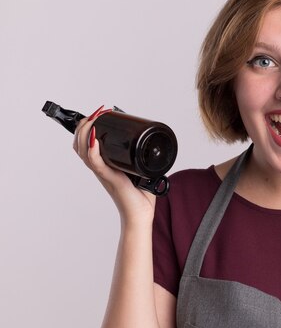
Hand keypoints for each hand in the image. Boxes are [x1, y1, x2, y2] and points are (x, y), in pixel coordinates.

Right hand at [73, 105, 155, 224]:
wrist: (141, 214)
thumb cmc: (141, 195)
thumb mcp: (140, 170)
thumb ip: (143, 159)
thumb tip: (153, 145)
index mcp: (105, 165)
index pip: (86, 145)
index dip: (86, 129)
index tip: (97, 115)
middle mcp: (101, 168)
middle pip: (80, 145)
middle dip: (84, 126)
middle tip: (95, 114)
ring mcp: (103, 174)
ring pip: (84, 152)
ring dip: (86, 133)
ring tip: (92, 121)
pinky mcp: (110, 179)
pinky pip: (97, 164)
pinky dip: (93, 151)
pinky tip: (94, 140)